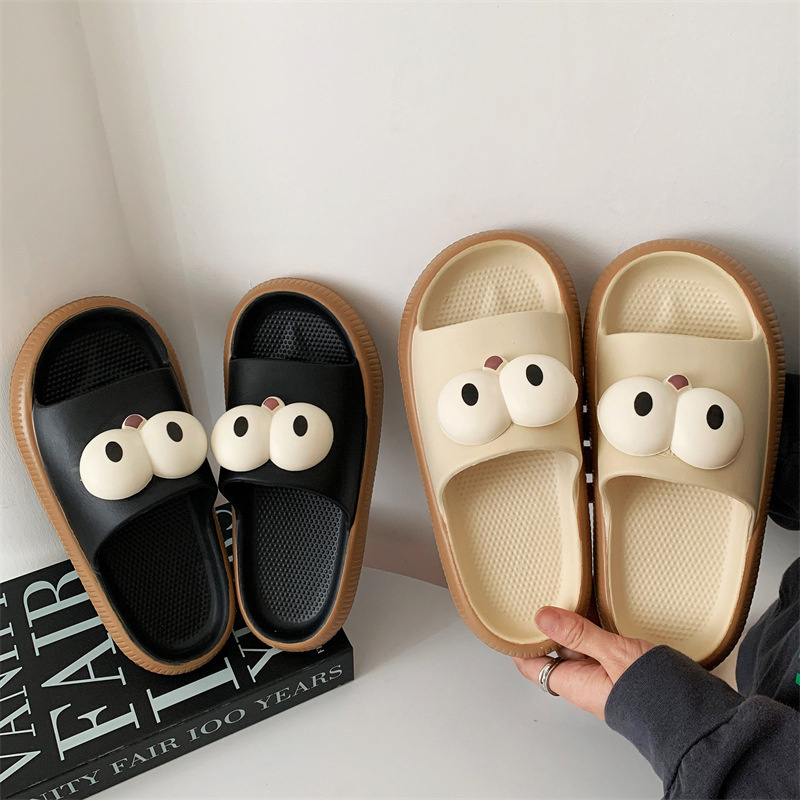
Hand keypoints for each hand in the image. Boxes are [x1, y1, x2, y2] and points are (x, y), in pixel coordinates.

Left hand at [513, 606, 653, 720]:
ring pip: (578, 645)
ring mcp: (605, 676)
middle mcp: (586, 682)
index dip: (520, 645)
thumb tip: (542, 617)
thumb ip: (578, 633)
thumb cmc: (656, 693)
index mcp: (575, 684)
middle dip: (547, 626)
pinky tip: (598, 608)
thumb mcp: (613, 653)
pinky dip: (594, 627)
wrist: (696, 714)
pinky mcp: (624, 669)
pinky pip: (600, 645)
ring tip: (565, 593)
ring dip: (572, 623)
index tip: (512, 621)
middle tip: (539, 597)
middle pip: (554, 651)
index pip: (532, 666)